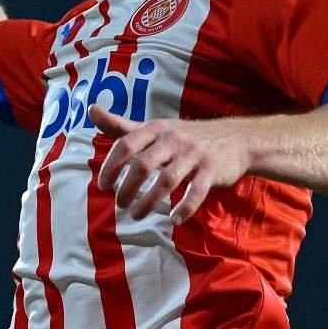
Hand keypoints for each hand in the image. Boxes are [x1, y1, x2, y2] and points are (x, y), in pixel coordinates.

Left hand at [90, 105, 251, 224]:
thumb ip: (121, 125)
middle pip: (143, 165)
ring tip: (136, 215)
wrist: (235, 139)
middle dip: (127, 188)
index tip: (102, 185)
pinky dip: (184, 207)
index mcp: (156, 128)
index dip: (111, 166)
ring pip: (167, 180)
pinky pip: (196, 191)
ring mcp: (194, 154)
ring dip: (148, 201)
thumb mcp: (154, 128)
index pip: (126, 144)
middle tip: (119, 204)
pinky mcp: (212, 170)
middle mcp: (173, 139)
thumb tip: (91, 109)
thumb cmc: (185, 137)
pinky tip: (173, 219)